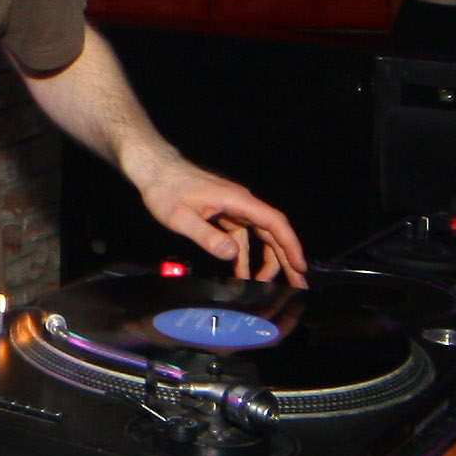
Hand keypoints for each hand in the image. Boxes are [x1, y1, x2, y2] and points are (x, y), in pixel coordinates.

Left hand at [134, 159, 308, 285]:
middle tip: (297, 284)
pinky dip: (245, 256)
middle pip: (273, 232)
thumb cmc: (165, 190)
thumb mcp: (181, 217)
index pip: (274, 223)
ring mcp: (234, 208)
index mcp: (237, 200)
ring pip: (260, 236)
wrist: (155, 171)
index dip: (290, 245)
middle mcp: (241, 203)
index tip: (299, 266)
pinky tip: (243, 274)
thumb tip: (231, 254)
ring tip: (272, 285)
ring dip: (267, 260)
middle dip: (287, 258)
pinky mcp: (225, 214)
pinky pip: (243, 237)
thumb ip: (206, 235)